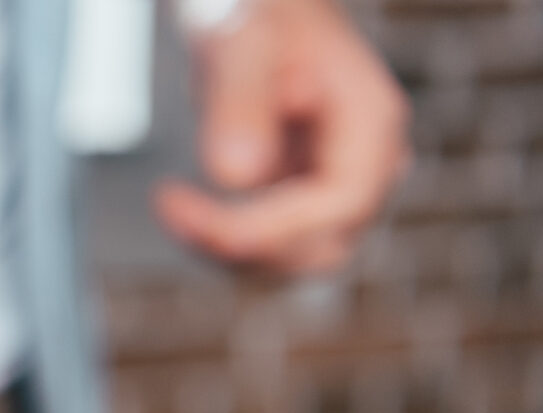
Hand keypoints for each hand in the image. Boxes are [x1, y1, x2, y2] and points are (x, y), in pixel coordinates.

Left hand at [156, 0, 410, 273]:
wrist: (261, 16)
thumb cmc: (260, 15)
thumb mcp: (245, 40)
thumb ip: (241, 100)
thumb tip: (236, 175)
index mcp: (370, 121)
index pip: (340, 204)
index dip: (274, 228)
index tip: (208, 224)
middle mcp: (365, 163)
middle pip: (321, 248)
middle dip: (245, 245)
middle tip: (175, 209)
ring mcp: (334, 186)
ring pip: (292, 258)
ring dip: (225, 249)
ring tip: (172, 205)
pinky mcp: (300, 199)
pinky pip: (266, 244)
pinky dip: (219, 239)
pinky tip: (179, 206)